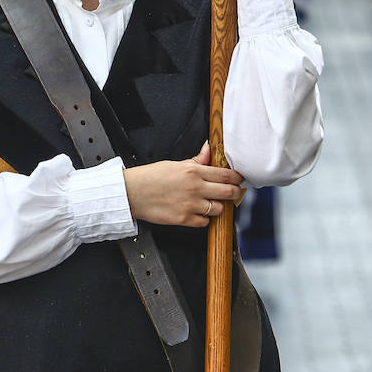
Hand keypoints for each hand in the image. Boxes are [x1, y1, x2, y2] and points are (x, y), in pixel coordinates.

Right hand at [122, 142, 244, 228]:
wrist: (131, 193)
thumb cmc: (150, 177)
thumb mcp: (174, 164)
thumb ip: (196, 160)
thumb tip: (209, 149)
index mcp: (194, 171)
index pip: (225, 174)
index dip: (236, 178)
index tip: (239, 179)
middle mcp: (195, 188)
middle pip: (228, 192)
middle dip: (234, 192)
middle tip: (233, 192)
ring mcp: (190, 205)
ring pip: (218, 209)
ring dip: (218, 207)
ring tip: (211, 202)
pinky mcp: (183, 219)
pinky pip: (204, 222)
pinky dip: (203, 218)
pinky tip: (198, 212)